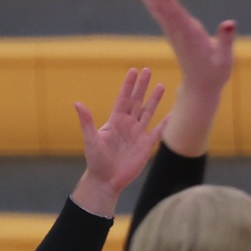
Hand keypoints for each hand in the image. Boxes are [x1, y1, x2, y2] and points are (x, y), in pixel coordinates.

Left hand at [73, 65, 168, 214]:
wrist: (106, 181)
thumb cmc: (96, 161)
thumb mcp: (91, 139)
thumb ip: (86, 121)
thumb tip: (77, 104)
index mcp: (115, 121)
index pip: (123, 98)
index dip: (128, 85)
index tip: (133, 70)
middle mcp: (127, 125)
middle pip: (137, 101)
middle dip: (142, 86)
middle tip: (148, 70)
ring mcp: (137, 134)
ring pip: (148, 112)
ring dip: (154, 99)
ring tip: (161, 85)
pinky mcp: (146, 146)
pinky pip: (158, 132)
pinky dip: (165, 123)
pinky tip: (172, 114)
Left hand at [131, 0, 234, 94]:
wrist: (200, 89)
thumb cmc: (215, 74)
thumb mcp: (224, 60)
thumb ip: (226, 41)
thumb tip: (230, 23)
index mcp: (190, 36)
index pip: (176, 15)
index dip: (166, 0)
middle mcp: (178, 32)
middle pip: (161, 9)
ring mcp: (174, 32)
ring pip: (158, 9)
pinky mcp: (174, 32)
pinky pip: (161, 13)